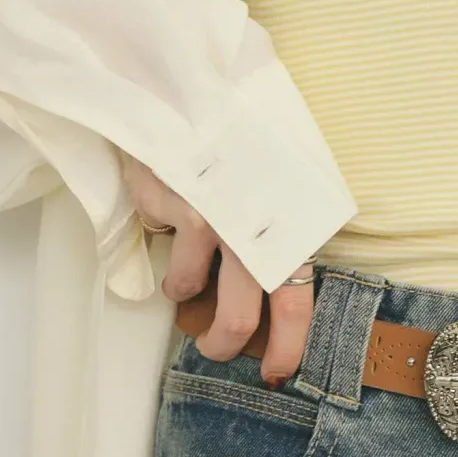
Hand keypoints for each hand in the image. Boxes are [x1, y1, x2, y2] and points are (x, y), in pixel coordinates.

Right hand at [118, 149, 313, 387]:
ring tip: (184, 269)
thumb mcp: (287, 181)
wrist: (197, 82)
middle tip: (214, 347)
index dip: (287, 349)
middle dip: (221, 346)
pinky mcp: (165, 206)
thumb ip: (287, 232)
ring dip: (182, 290)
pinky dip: (162, 242)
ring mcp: (204, 220)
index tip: (275, 373)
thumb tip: (284, 286)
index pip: (296, 307)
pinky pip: (160, 246)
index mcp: (289, 227)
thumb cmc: (250, 135)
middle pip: (236, 322)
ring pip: (186, 290)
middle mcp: (250, 231)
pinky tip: (168, 212)